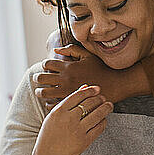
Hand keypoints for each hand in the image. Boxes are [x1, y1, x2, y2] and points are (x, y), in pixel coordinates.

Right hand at [27, 84, 112, 154]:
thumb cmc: (50, 135)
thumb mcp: (54, 116)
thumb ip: (68, 102)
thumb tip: (85, 87)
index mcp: (58, 111)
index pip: (78, 95)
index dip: (90, 91)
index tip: (97, 89)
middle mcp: (68, 119)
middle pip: (89, 103)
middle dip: (99, 99)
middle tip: (103, 98)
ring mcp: (77, 130)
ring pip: (97, 114)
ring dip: (106, 108)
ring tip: (109, 105)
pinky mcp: (85, 141)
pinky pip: (99, 128)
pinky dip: (103, 122)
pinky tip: (103, 119)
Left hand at [34, 44, 150, 104]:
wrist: (114, 84)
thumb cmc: (101, 68)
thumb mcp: (88, 55)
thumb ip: (71, 50)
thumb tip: (56, 50)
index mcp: (69, 67)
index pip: (47, 64)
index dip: (44, 65)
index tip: (47, 67)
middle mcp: (66, 79)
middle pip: (42, 78)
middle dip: (38, 78)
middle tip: (39, 79)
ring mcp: (68, 92)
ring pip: (44, 93)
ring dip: (41, 92)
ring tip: (42, 91)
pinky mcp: (71, 103)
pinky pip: (53, 104)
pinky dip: (49, 103)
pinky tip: (51, 100)